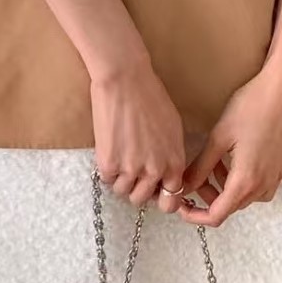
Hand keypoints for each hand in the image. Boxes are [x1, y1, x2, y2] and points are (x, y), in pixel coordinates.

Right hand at [91, 56, 187, 212]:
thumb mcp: (173, 129)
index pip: (172, 201)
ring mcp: (131, 169)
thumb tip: (164, 174)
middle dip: (137, 187)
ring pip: (122, 191)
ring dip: (120, 179)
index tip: (154, 191)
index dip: (161, 198)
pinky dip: (107, 169)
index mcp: (174, 162)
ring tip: (120, 156)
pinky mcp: (109, 163)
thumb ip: (171, 156)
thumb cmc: (151, 97)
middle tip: (132, 169)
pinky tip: (110, 149)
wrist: (126, 80)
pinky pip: (107, 179)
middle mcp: (155, 170)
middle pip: (142, 199)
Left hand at [177, 60, 281, 228]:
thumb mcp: (218, 137)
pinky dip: (242, 180)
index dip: (194, 215)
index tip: (181, 204)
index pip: (216, 215)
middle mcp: (263, 185)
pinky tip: (235, 158)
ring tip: (215, 162)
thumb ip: (200, 167)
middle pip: (230, 206)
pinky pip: (259, 186)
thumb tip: (184, 186)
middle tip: (195, 174)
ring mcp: (275, 177)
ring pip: (245, 197)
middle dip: (208, 195)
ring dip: (225, 188)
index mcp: (245, 181)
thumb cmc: (251, 108)